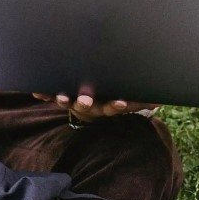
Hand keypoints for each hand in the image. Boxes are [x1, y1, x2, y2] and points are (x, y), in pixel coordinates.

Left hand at [31, 85, 157, 123]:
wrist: (95, 101)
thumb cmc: (116, 95)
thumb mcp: (130, 99)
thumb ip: (143, 100)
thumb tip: (161, 98)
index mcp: (107, 105)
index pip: (112, 107)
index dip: (115, 106)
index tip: (119, 102)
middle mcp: (91, 105)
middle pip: (88, 106)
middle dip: (86, 103)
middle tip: (85, 101)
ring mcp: (75, 101)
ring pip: (69, 101)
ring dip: (63, 99)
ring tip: (60, 96)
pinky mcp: (62, 95)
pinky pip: (51, 95)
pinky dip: (44, 94)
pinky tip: (36, 92)